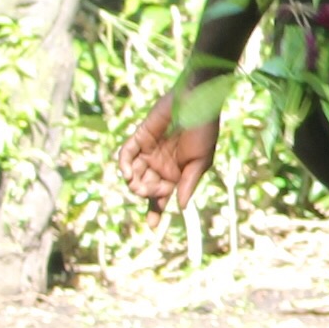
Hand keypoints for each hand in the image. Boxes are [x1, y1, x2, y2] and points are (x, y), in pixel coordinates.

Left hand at [119, 93, 218, 217]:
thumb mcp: (201, 160)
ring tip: (136, 184)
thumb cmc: (204, 130)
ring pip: (134, 174)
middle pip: (147, 187)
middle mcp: (161, 164)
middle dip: (145, 193)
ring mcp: (149, 151)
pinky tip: (127, 172)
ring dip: (133, 182)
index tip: (152, 226)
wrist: (197, 100)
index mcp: (177, 173)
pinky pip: (126, 154)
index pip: (163, 196)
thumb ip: (189, 183)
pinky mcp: (139, 137)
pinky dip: (124, 164)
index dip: (156, 211)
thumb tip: (181, 208)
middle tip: (146, 191)